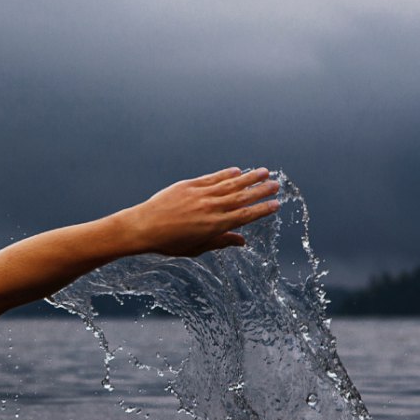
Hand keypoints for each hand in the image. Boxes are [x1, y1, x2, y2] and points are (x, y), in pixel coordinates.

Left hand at [107, 168, 283, 257]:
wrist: (142, 227)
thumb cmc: (168, 242)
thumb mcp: (196, 248)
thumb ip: (220, 242)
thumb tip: (242, 241)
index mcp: (215, 226)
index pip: (245, 216)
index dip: (262, 210)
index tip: (276, 204)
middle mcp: (211, 208)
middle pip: (243, 197)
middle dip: (261, 190)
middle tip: (277, 185)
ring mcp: (201, 195)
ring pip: (230, 184)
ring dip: (249, 178)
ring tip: (264, 172)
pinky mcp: (189, 185)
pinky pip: (212, 178)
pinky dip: (226, 174)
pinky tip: (237, 170)